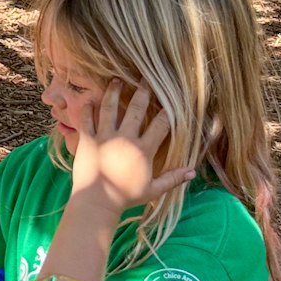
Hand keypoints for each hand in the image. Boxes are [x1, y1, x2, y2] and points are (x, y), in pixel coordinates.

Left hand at [69, 83, 196, 211]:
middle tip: (145, 78)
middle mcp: (125, 139)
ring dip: (113, 92)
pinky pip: (87, 120)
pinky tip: (90, 99)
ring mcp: (105, 138)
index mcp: (143, 150)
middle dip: (142, 92)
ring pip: (110, 108)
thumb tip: (193, 172)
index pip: (160, 124)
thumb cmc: (125, 198)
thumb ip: (173, 179)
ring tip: (116, 80)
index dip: (166, 111)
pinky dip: (88, 109)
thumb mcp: (153, 190)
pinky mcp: (87, 140)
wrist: (96, 202)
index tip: (170, 99)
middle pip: (135, 109)